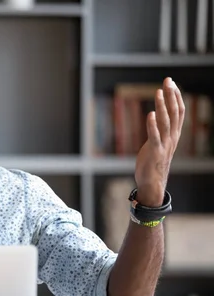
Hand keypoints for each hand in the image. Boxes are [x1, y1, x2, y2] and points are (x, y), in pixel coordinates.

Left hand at [134, 77, 184, 206]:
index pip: (178, 111)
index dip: (175, 96)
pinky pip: (155, 136)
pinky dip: (152, 125)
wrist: (152, 182)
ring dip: (162, 106)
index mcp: (174, 134)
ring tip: (159, 92)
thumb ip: (160, 130)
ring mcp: (164, 144)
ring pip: (166, 121)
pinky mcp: (154, 151)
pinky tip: (150, 114)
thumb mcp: (160, 142)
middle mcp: (172, 137)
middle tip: (167, 80)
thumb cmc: (154, 162)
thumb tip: (157, 116)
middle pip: (174, 112)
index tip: (171, 82)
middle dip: (171, 95)